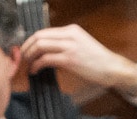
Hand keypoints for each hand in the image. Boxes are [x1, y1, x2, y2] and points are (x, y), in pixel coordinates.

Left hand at [14, 24, 136, 97]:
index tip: (27, 49)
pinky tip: (35, 71)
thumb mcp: (82, 45)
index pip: (45, 31)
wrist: (113, 68)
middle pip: (39, 36)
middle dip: (27, 47)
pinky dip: (37, 65)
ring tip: (29, 65)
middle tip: (24, 57)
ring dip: (30, 56)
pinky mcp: (69, 59)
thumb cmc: (99, 61)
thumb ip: (66, 44)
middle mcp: (69, 35)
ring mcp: (69, 47)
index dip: (32, 40)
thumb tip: (48, 51)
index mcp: (71, 30)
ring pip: (40, 46)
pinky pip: (46, 59)